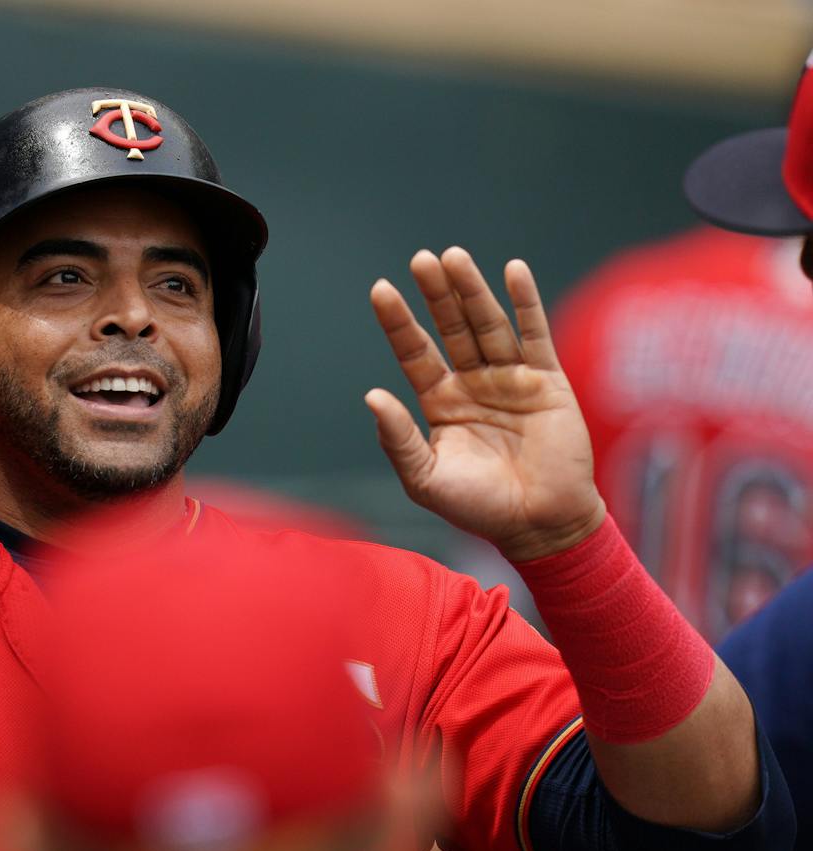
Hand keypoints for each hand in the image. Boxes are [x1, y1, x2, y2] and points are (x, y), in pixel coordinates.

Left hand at [365, 248, 604, 561]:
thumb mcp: (425, 478)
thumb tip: (371, 396)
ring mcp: (510, 378)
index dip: (399, 322)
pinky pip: (534, 334)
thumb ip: (398, 439)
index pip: (415, 352)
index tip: (380, 290)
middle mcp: (473, 383)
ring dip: (472, 290)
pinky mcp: (546, 381)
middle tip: (421, 259)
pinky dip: (525, 302)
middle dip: (437, 294)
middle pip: (451, 328)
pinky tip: (513, 271)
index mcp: (440, 402)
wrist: (539, 525)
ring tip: (454, 257)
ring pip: (488, 324)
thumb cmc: (478, 508)